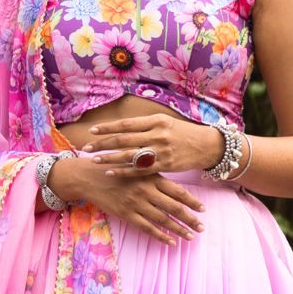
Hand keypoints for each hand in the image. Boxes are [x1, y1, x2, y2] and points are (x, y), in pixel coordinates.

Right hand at [49, 151, 205, 245]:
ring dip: (179, 229)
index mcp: (151, 177)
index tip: (203, 209)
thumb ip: (155, 175)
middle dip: (190, 219)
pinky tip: (172, 242)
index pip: (178, 191)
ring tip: (191, 237)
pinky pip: (148, 228)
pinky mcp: (127, 214)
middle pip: (174, 208)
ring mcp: (137, 204)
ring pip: (163, 220)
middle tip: (202, 227)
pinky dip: (161, 236)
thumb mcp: (137, 167)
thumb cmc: (116, 169)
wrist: (90, 176)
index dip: (192, 201)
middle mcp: (146, 191)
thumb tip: (174, 186)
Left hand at [78, 112, 223, 175]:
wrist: (206, 145)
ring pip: (129, 155)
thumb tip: (122, 126)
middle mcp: (157, 134)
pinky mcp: (165, 165)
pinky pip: (140, 170)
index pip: (126, 124)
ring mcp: (161, 151)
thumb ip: (146, 124)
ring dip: (109, 158)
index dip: (108, 127)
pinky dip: (123, 171)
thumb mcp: (166, 122)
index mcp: (156, 120)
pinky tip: (111, 173)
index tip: (93, 130)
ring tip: (94, 160)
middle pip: (123, 139)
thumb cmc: (183, 133)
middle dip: (102, 143)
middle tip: (86, 147)